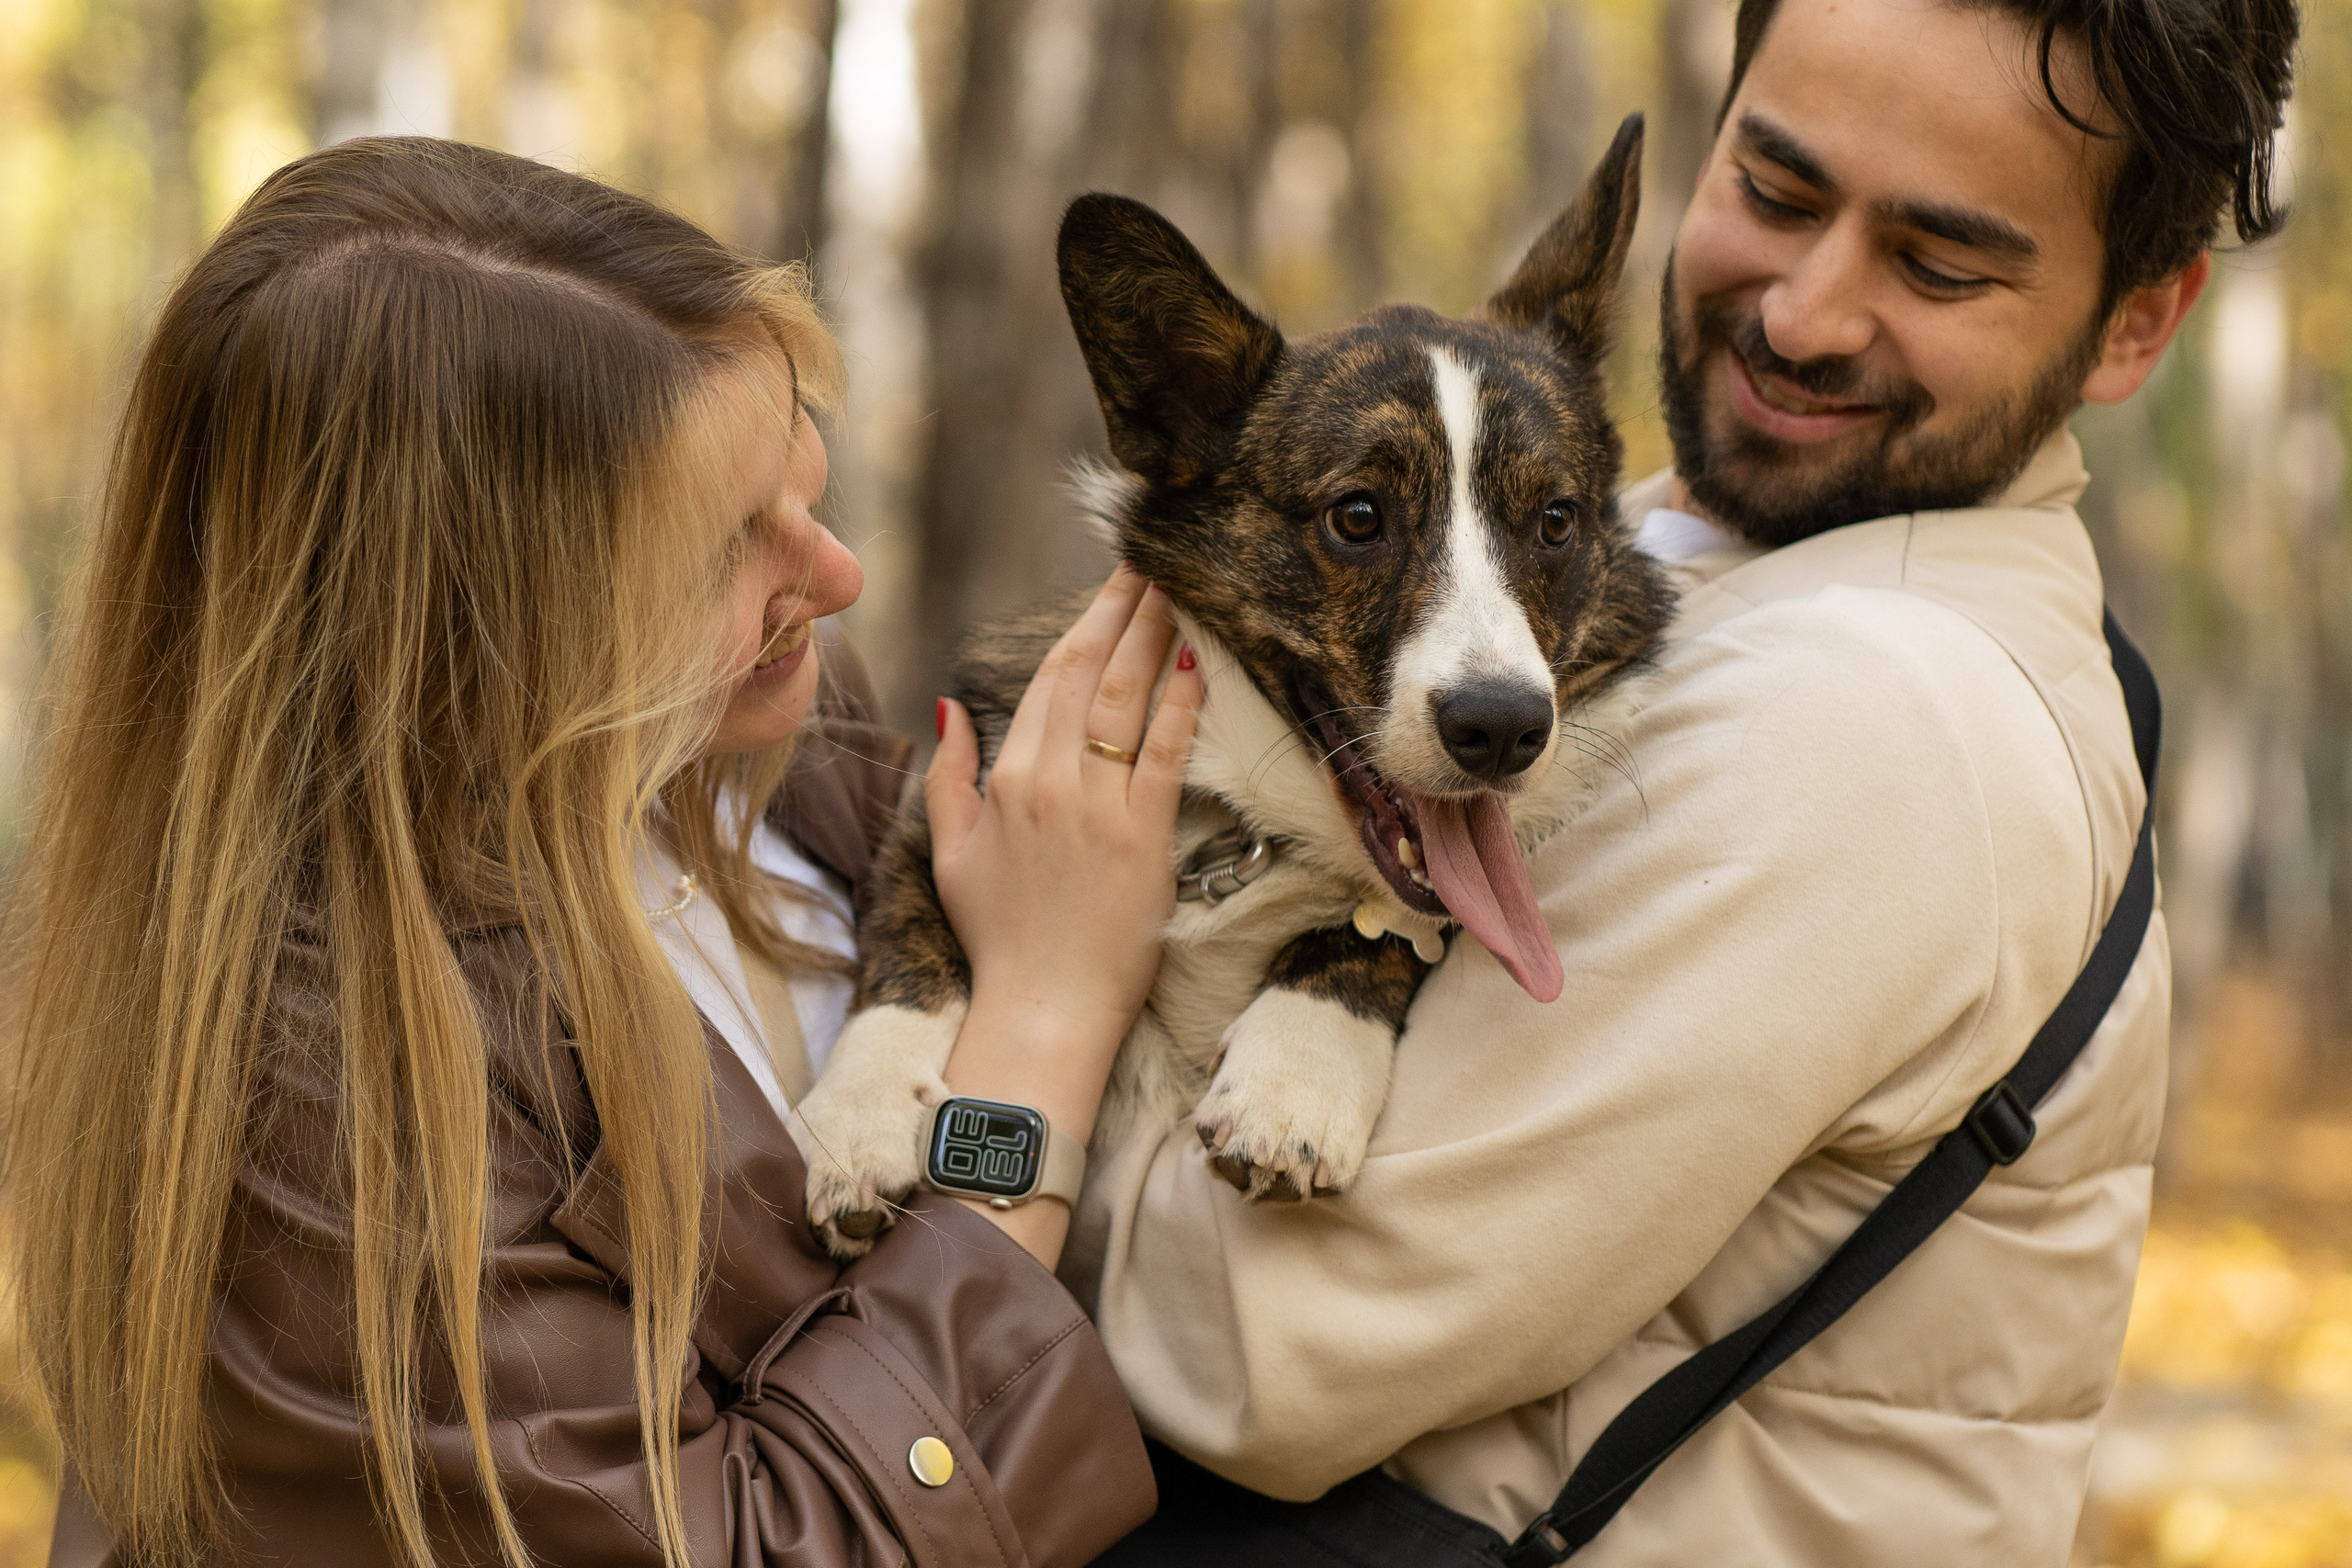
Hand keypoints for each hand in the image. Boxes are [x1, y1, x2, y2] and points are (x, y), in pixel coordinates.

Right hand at [926, 568, 1202, 1262]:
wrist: (1042, 1006)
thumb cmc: (999, 936)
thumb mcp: (951, 850)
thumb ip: (949, 773)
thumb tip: (950, 707)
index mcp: (1008, 777)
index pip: (1050, 679)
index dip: (1085, 625)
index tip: (1112, 586)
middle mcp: (1052, 780)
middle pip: (1091, 673)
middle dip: (1124, 610)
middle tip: (1155, 561)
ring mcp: (1100, 806)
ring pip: (1128, 700)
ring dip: (1155, 637)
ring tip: (1180, 590)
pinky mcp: (1146, 836)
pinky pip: (1166, 753)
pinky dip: (1183, 704)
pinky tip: (1199, 662)